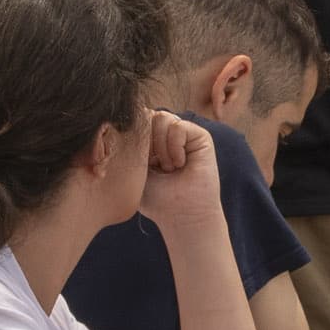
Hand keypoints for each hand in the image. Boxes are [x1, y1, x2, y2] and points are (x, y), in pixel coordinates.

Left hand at [138, 109, 226, 244]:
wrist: (181, 215)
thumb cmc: (156, 198)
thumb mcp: (134, 167)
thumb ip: (129, 141)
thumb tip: (128, 115)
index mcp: (150, 140)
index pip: (135, 120)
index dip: (132, 138)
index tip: (138, 164)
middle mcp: (166, 134)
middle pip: (147, 115)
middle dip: (146, 143)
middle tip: (155, 167)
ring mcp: (184, 133)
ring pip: (161, 118)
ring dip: (161, 148)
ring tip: (169, 168)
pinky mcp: (200, 136)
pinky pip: (177, 126)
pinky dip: (174, 148)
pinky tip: (180, 164)